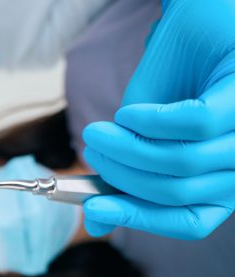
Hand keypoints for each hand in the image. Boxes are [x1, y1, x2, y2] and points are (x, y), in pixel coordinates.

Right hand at [82, 0, 234, 239]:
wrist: (201, 11)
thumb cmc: (178, 69)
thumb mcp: (144, 129)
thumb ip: (125, 174)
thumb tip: (96, 221)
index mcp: (226, 175)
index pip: (192, 220)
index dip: (142, 220)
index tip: (96, 207)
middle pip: (180, 194)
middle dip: (122, 178)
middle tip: (90, 152)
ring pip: (183, 163)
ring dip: (128, 151)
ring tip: (98, 132)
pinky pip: (193, 125)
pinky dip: (151, 123)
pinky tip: (129, 113)